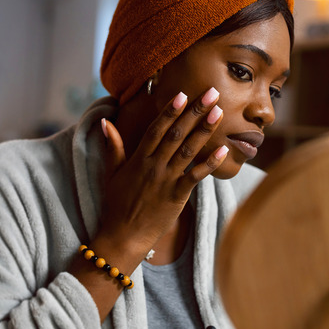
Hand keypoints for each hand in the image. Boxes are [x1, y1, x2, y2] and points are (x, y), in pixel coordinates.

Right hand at [98, 87, 228, 256]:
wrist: (123, 235)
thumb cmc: (117, 204)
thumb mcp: (111, 173)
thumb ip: (113, 146)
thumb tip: (106, 121)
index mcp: (138, 159)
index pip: (156, 129)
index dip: (170, 111)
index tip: (183, 94)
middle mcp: (153, 166)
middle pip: (176, 134)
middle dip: (194, 112)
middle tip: (210, 93)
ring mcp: (165, 181)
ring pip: (187, 150)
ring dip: (204, 131)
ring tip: (218, 113)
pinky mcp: (176, 196)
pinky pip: (195, 177)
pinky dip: (209, 163)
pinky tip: (223, 150)